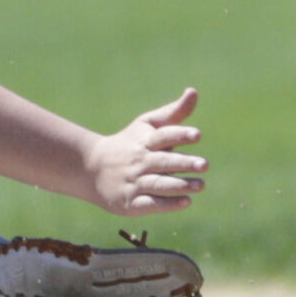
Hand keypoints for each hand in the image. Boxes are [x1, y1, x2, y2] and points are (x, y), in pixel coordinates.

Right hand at [86, 88, 208, 215]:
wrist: (91, 168)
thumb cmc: (129, 144)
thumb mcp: (147, 125)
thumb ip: (174, 112)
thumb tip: (194, 91)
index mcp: (145, 141)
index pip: (163, 136)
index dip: (180, 134)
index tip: (197, 135)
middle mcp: (139, 161)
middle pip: (163, 161)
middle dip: (184, 163)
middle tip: (205, 164)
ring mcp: (134, 182)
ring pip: (158, 184)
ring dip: (180, 185)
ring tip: (201, 185)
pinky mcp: (130, 203)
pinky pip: (150, 203)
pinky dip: (168, 204)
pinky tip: (186, 202)